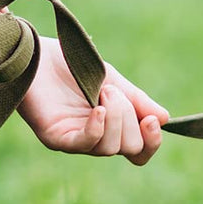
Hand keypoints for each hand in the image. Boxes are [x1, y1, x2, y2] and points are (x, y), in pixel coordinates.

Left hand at [18, 37, 168, 164]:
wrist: (36, 52)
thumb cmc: (71, 64)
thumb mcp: (112, 79)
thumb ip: (136, 100)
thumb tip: (165, 119)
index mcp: (111, 127)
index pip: (139, 151)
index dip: (152, 141)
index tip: (153, 119)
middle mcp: (94, 139)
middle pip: (130, 148)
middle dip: (130, 117)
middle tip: (111, 90)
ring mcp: (75, 140)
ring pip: (110, 148)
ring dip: (115, 116)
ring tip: (103, 90)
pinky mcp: (56, 137)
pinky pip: (84, 144)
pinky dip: (97, 128)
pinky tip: (97, 109)